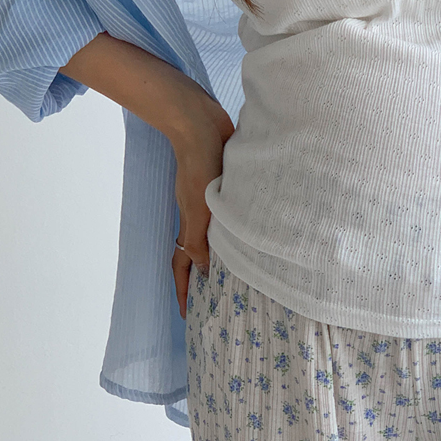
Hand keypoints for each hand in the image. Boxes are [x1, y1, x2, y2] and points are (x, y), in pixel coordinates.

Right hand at [170, 98, 235, 318]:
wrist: (202, 123)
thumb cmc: (199, 162)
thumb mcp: (198, 205)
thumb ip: (199, 238)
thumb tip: (204, 272)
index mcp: (191, 223)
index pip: (184, 265)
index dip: (184, 292)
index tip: (188, 317)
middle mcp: (201, 216)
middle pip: (200, 255)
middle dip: (206, 282)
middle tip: (220, 304)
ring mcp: (214, 202)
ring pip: (218, 237)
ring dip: (226, 258)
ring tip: (243, 278)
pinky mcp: (229, 186)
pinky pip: (232, 217)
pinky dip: (238, 231)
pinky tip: (257, 236)